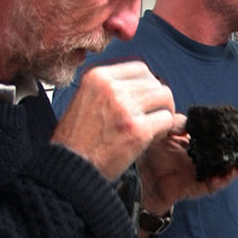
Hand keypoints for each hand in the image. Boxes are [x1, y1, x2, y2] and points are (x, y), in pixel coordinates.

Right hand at [52, 61, 174, 180]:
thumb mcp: (84, 101)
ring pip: (165, 98)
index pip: (140, 69)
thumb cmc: (76, 141)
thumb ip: (110, 90)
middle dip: (156, 102)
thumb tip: (144, 86)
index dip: (147, 86)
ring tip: (151, 129)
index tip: (144, 102)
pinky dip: (164, 131)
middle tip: (149, 119)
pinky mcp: (137, 129)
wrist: (70, 169)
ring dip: (162, 114)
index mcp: (98, 76)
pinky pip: (167, 120)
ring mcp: (125, 108)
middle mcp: (111, 87)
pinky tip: (150, 140)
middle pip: (155, 83)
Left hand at [137, 113, 237, 214]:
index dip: (231, 136)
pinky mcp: (193, 188)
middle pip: (225, 157)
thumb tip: (190, 123)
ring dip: (236, 168)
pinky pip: (210, 186)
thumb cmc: (149, 153)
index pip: (216, 139)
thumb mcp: (162, 132)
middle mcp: (200, 160)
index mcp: (196, 145)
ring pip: (223, 172)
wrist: (138, 175)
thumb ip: (176, 123)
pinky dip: (222, 181)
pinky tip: (229, 174)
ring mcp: (198, 175)